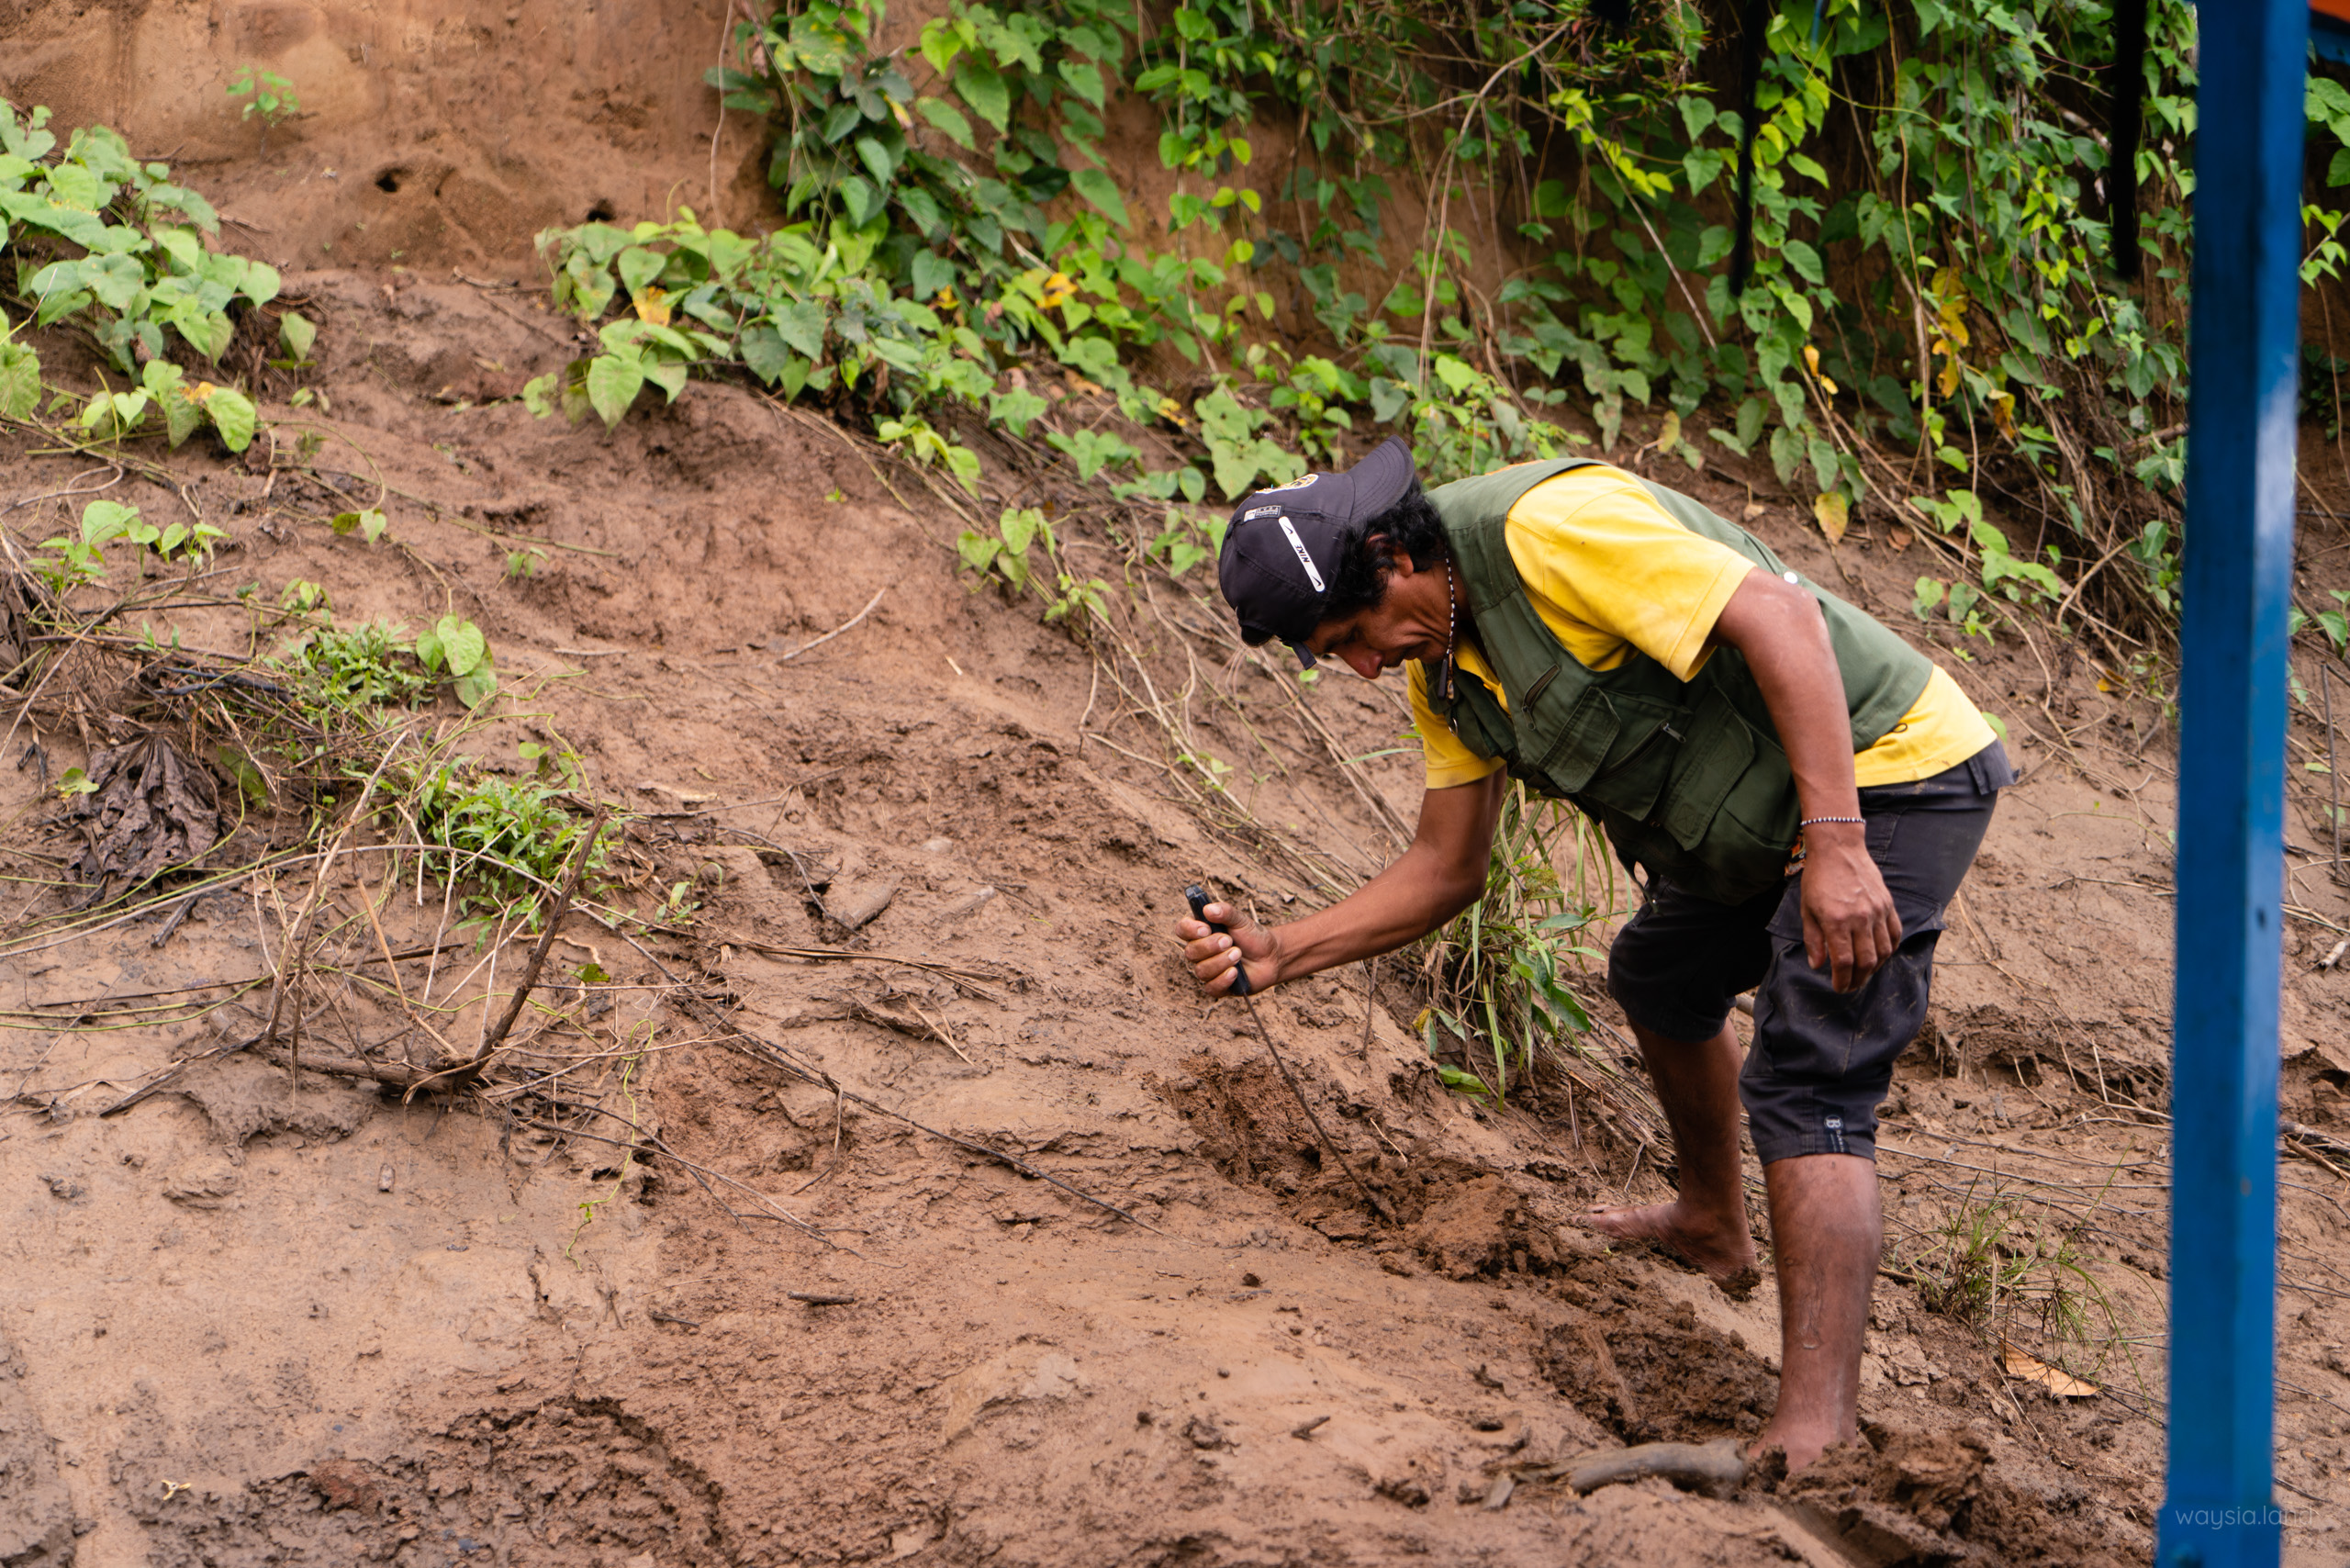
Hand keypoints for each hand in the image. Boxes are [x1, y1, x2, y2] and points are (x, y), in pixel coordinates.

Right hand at [1176, 901, 1280, 994]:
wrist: (1271, 956)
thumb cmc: (1253, 937)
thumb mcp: (1241, 920)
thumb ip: (1226, 913)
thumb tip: (1208, 909)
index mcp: (1201, 932)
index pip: (1182, 929)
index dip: (1190, 930)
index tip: (1206, 929)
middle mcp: (1200, 952)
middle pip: (1191, 952)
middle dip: (1210, 946)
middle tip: (1229, 941)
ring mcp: (1208, 970)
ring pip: (1201, 970)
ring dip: (1221, 961)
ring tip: (1238, 954)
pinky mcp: (1217, 986)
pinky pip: (1211, 987)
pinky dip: (1223, 979)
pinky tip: (1235, 972)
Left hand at [1798, 822, 1901, 991]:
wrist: (1839, 849)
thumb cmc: (1818, 879)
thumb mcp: (1808, 910)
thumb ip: (1813, 939)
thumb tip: (1818, 965)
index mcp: (1837, 921)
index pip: (1844, 962)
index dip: (1842, 980)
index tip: (1839, 987)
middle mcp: (1860, 918)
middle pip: (1866, 961)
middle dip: (1858, 980)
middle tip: (1851, 986)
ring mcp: (1877, 911)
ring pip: (1884, 951)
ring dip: (1875, 968)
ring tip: (1864, 973)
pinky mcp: (1888, 904)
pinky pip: (1895, 934)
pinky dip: (1890, 949)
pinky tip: (1881, 955)